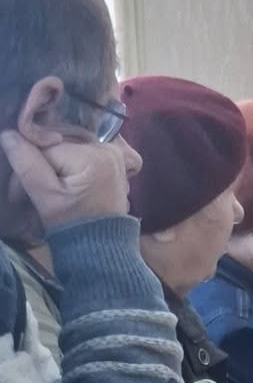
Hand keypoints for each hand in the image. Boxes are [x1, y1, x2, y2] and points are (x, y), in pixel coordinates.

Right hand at [0, 127, 134, 232]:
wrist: (100, 248)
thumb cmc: (73, 226)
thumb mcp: (46, 197)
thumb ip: (27, 164)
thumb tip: (8, 134)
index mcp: (95, 155)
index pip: (48, 147)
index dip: (27, 165)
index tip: (17, 192)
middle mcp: (108, 149)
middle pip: (58, 144)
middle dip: (38, 165)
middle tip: (23, 192)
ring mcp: (112, 155)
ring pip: (66, 147)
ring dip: (49, 165)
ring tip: (43, 190)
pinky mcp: (111, 162)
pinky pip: (79, 153)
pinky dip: (66, 164)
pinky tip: (59, 180)